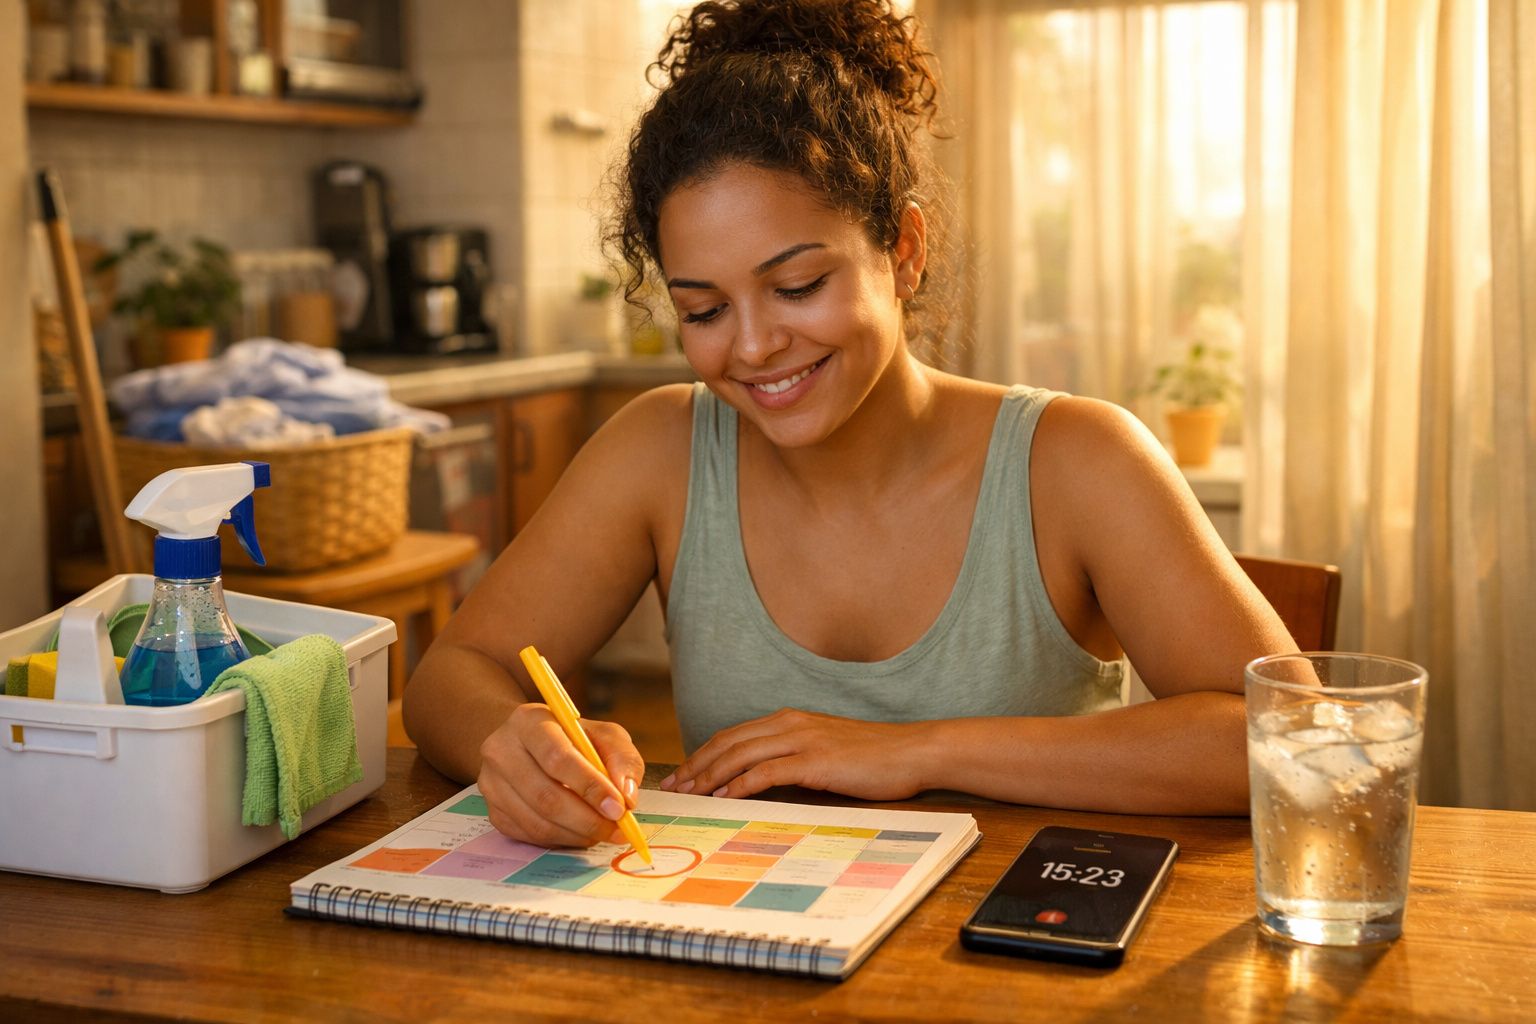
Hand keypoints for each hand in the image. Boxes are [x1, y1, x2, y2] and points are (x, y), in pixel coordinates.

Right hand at [477, 702, 644, 848]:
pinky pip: (530, 835)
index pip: (557, 757)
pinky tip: (581, 832)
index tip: (619, 808)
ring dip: (577, 834)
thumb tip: (626, 796)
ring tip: (604, 832)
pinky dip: (562, 840)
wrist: (530, 744)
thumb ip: (621, 758)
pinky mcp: (493, 811)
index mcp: (529, 721)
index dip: (590, 786)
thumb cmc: (572, 738)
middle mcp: (501, 750)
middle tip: (617, 829)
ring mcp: (491, 783)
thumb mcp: (603, 734)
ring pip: (537, 822)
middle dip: (587, 819)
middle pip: (545, 795)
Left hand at [660, 708, 930, 801]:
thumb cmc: (873, 757)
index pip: (733, 736)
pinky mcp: (815, 761)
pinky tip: (724, 799)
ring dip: (709, 777)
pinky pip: (766, 772)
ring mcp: (802, 740)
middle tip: (673, 790)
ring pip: (740, 755)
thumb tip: (761, 782)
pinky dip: (739, 785)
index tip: (682, 776)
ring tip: (689, 797)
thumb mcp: (825, 750)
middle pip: (728, 743)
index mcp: (790, 720)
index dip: (703, 755)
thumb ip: (793, 758)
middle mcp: (790, 724)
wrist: (913, 751)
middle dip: (696, 767)